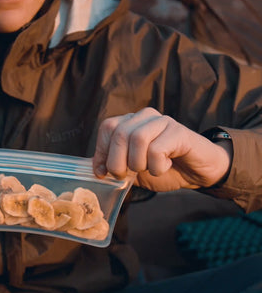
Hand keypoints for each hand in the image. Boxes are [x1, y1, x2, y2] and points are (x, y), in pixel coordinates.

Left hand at [92, 108, 232, 191]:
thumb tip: (96, 170)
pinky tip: (165, 166)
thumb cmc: (163, 168)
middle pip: (119, 133)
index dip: (102, 152)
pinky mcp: (178, 131)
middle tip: (126, 175)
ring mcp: (162, 121)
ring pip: (137, 139)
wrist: (197, 172)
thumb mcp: (133, 170)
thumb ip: (116, 165)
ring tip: (148, 169)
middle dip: (117, 162)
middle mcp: (145, 116)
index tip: (103, 173)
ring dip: (138, 163)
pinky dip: (157, 166)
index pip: (107, 128)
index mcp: (131, 122)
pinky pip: (156, 149)